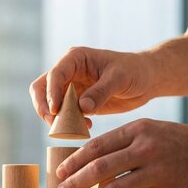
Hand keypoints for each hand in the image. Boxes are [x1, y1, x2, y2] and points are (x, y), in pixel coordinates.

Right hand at [29, 46, 157, 125]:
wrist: (146, 80)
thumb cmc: (135, 71)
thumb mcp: (120, 78)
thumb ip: (101, 91)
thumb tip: (81, 107)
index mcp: (75, 59)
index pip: (55, 75)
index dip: (51, 93)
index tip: (55, 111)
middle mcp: (69, 72)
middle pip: (41, 89)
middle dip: (44, 107)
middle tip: (54, 124)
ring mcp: (71, 88)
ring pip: (49, 104)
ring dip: (56, 119)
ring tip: (72, 129)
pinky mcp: (77, 103)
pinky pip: (64, 115)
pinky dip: (69, 124)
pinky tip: (86, 127)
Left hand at [54, 118, 187, 187]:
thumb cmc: (181, 142)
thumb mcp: (151, 131)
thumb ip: (124, 145)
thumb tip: (92, 165)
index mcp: (137, 130)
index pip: (96, 146)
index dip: (73, 161)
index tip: (59, 172)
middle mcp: (146, 148)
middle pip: (99, 168)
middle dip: (75, 182)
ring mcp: (159, 170)